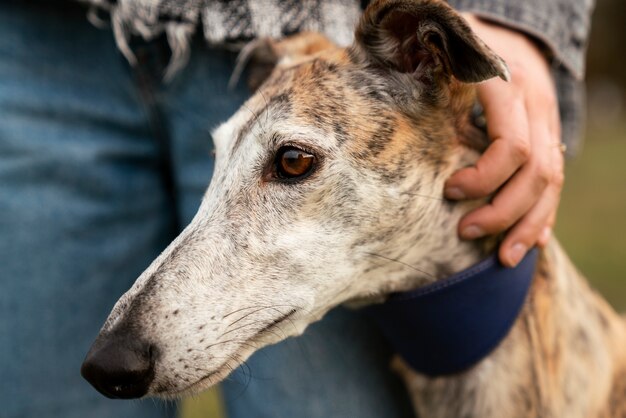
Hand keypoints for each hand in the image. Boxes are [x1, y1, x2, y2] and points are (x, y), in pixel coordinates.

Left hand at [445, 14, 564, 266]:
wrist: (506, 34)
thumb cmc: (462, 49)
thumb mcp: (447, 60)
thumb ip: (433, 87)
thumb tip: (402, 127)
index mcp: (510, 87)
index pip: (513, 146)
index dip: (484, 177)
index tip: (449, 191)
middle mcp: (537, 107)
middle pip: (537, 173)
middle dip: (502, 211)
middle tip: (464, 232)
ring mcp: (548, 125)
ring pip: (552, 183)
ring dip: (527, 225)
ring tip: (502, 258)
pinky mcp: (549, 141)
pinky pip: (556, 183)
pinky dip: (543, 216)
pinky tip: (530, 242)